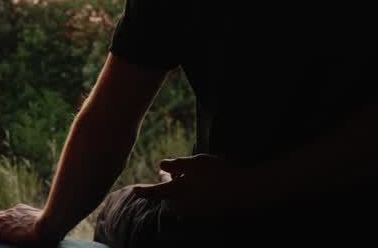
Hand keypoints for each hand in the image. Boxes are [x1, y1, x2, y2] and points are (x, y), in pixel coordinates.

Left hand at [0, 203, 57, 246]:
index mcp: (22, 210)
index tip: (11, 233)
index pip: (7, 214)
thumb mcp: (49, 223)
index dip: (5, 223)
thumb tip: (57, 232)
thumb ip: (47, 225)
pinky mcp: (2, 230)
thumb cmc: (55, 225)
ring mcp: (5, 219)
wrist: (51, 224)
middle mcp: (11, 212)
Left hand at [132, 154, 261, 215]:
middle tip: (172, 172)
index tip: (134, 190)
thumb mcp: (196, 163)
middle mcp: (182, 207)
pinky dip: (193, 195)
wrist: (244, 192)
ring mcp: (194, 213)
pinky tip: (206, 185)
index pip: (154, 192)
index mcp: (176, 193)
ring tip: (192, 176)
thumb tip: (161, 166)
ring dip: (181, 189)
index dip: (144, 190)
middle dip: (168, 184)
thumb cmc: (218, 174)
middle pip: (168, 196)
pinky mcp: (205, 215)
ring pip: (180, 200)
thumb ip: (176, 164)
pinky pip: (192, 204)